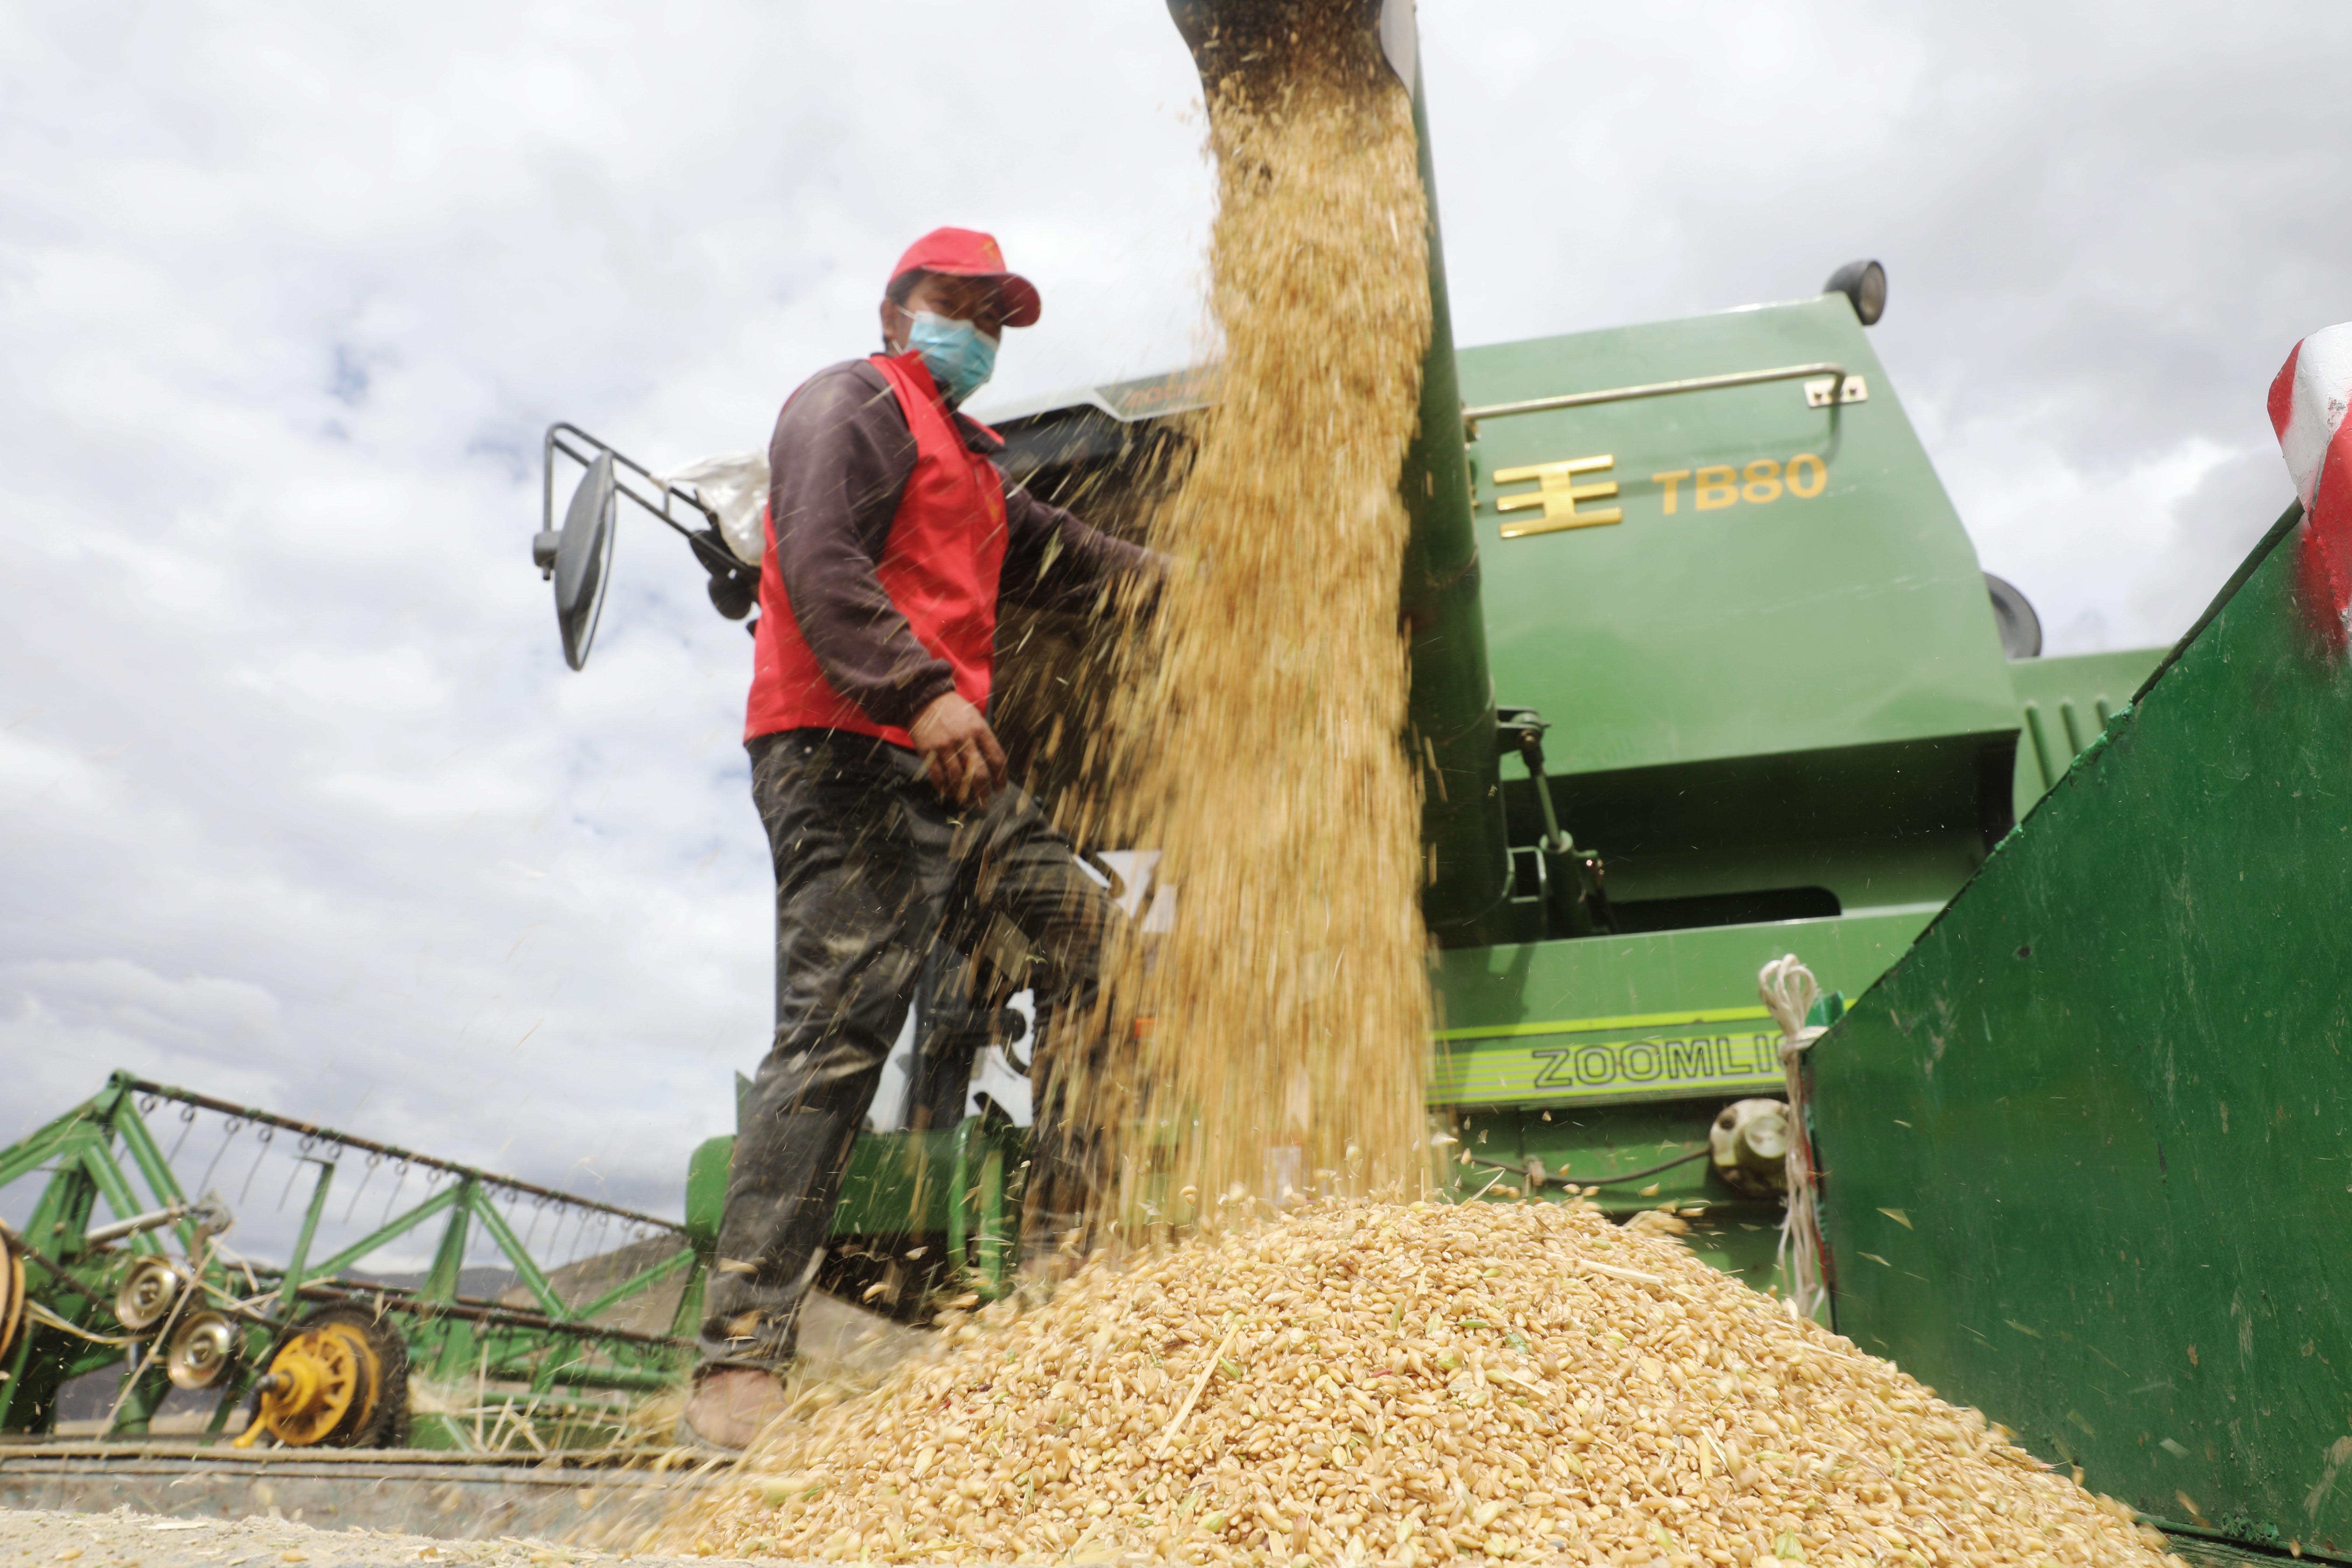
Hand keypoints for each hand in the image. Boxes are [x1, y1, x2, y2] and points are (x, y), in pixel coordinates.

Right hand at [908, 692, 1006, 806]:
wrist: (925, 697)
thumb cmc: (953, 709)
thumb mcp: (974, 717)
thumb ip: (983, 738)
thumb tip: (992, 764)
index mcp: (980, 729)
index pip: (997, 758)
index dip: (1001, 777)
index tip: (1000, 788)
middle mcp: (964, 739)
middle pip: (979, 773)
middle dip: (983, 792)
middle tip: (984, 803)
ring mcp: (945, 746)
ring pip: (958, 779)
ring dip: (963, 795)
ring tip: (966, 802)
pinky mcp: (928, 751)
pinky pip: (938, 776)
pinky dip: (944, 788)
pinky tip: (949, 794)